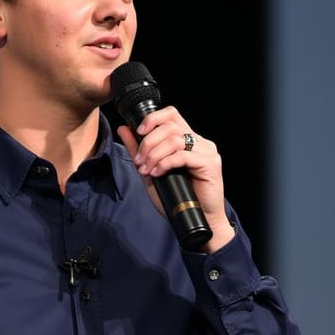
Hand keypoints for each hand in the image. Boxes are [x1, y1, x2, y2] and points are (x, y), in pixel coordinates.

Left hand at [116, 105, 234, 251]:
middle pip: (170, 125)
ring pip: (175, 139)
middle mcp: (199, 142)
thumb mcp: (150, 171)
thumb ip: (138, 150)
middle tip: (139, 161)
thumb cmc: (176, 199)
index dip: (153, 119)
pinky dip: (165, 163)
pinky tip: (156, 173)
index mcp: (188, 140)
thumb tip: (124, 128)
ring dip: (154, 154)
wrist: (196, 220)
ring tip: (146, 170)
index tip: (138, 132)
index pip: (171, 114)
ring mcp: (207, 151)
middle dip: (148, 142)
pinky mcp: (210, 163)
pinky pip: (182, 155)